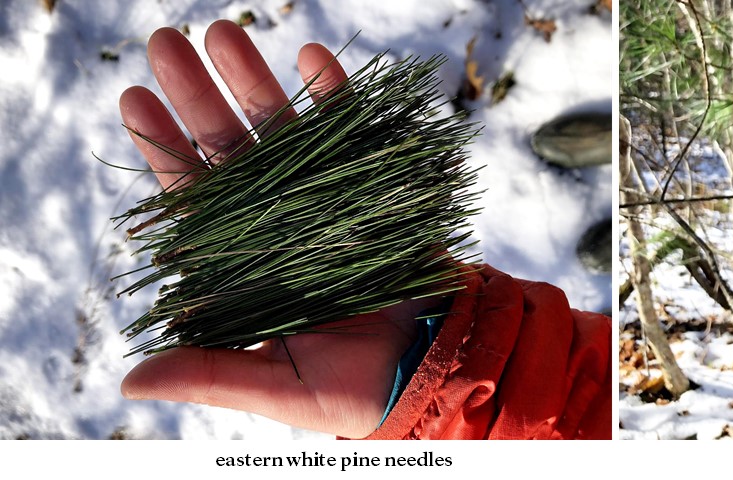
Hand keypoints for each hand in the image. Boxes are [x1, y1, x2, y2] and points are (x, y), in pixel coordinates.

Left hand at [118, 19, 430, 438]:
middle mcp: (279, 222)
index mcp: (245, 265)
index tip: (136, 101)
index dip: (164, 152)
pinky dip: (335, 95)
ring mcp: (327, 198)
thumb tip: (131, 381)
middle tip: (167, 43)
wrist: (445, 369)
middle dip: (197, 96)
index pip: (193, 200)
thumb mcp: (279, 388)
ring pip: (282, 130)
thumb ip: (211, 373)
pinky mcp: (377, 185)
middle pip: (228, 151)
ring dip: (253, 81)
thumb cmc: (359, 390)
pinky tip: (312, 58)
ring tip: (225, 31)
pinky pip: (352, 132)